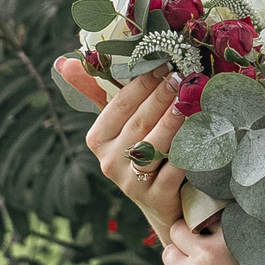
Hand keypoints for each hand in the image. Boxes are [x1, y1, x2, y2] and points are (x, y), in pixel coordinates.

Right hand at [55, 56, 187, 235]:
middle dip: (160, 97)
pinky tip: (200, 134)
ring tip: (188, 101)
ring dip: (172, 122)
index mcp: (97, 139)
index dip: (142, 82)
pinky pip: (172, 171)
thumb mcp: (119, 124)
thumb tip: (64, 61)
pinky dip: (186, 151)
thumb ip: (97, 91)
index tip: (162, 62)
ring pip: (152, 146)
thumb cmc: (140, 152)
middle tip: (181, 76)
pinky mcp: (155, 197)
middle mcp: (109, 161)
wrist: (161, 203)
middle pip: (139, 122)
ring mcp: (131, 182)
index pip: (119, 105)